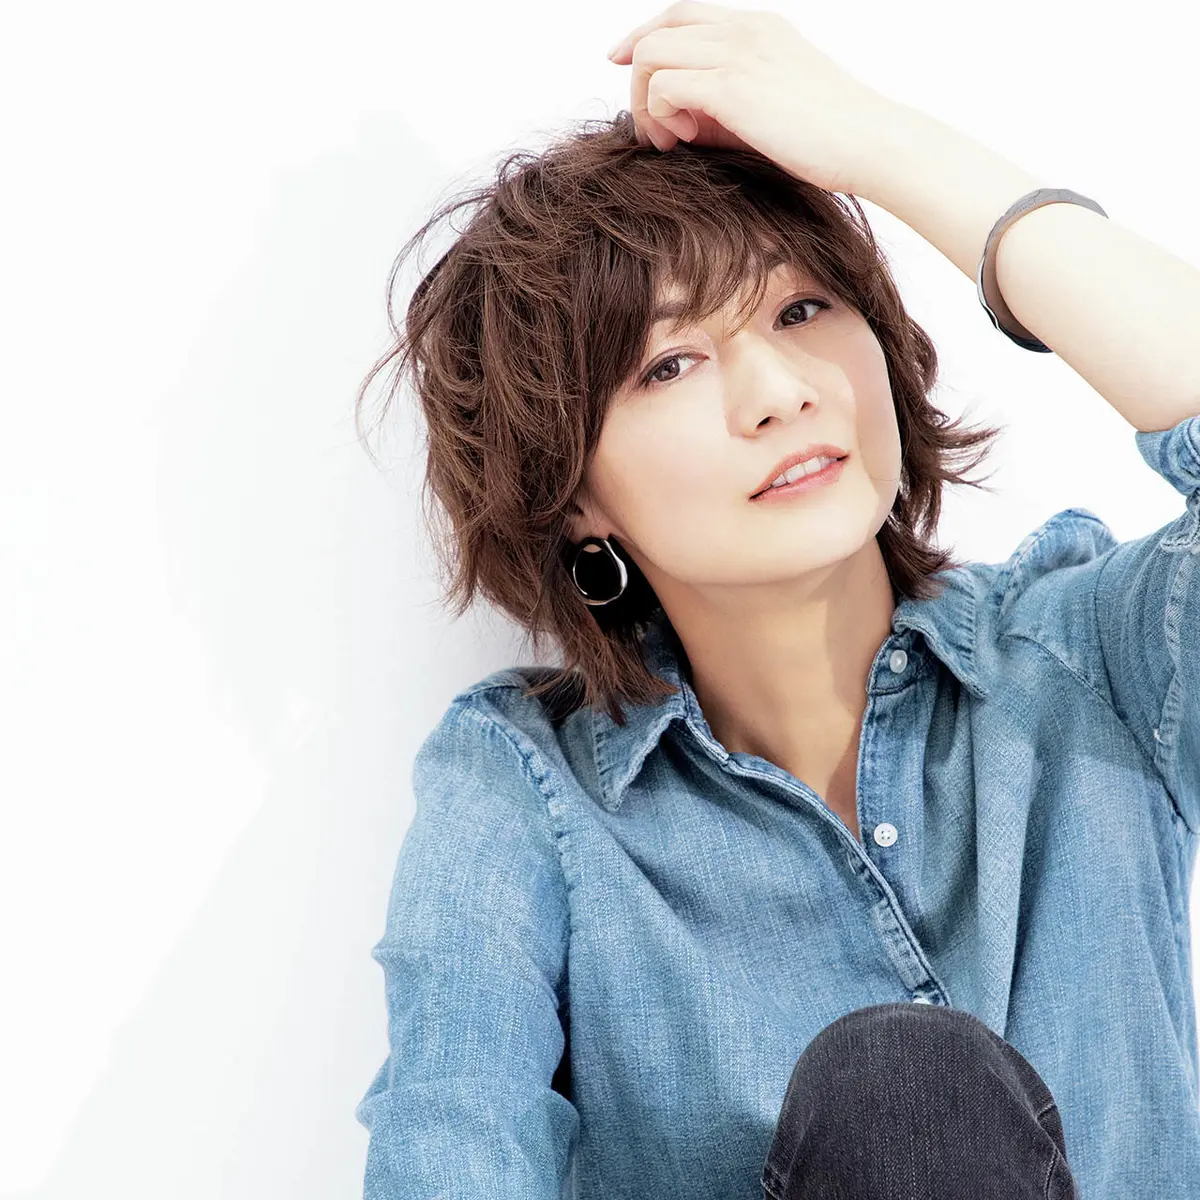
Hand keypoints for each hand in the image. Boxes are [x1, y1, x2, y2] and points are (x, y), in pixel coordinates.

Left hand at [607, 1, 904, 196]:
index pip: (681, 15)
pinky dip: (661, 114)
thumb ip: (727, 105)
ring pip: (651, 53)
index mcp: (758, 28)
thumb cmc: (831, 139)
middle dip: (638, 79)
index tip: (622, 65)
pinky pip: (665, 84)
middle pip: (657, 30)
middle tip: (652, 128)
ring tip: (670, 139)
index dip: (642, 37)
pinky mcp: (733, 87)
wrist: (872, 143)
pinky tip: (684, 140)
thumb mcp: (773, 108)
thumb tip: (681, 121)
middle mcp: (745, 30)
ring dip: (646, 101)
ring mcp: (738, 54)